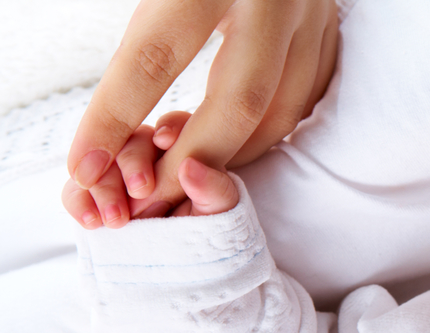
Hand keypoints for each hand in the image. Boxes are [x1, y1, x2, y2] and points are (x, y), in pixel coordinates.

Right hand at [64, 111, 238, 225]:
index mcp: (184, 147)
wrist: (192, 264)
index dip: (168, 128)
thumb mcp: (222, 213)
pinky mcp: (95, 195)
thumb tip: (190, 165)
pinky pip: (77, 189)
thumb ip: (213, 189)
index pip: (173, 125)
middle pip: (131, 139)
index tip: (165, 142)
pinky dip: (79, 201)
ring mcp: (120, 174)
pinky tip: (89, 220)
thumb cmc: (213, 232)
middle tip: (141, 191)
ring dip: (103, 186)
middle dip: (132, 163)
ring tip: (116, 218)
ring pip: (99, 162)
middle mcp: (150, 155)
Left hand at [66, 0, 338, 215]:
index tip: (84, 168)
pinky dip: (265, 134)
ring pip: (281, 113)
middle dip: (191, 164)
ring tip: (183, 177)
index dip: (113, 118)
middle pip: (239, 101)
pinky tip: (231, 142)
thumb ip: (146, 23)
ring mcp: (311, 15)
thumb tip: (107, 112)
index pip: (154, 55)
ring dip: (232, 158)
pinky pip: (304, 103)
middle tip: (147, 202)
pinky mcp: (331, 29)